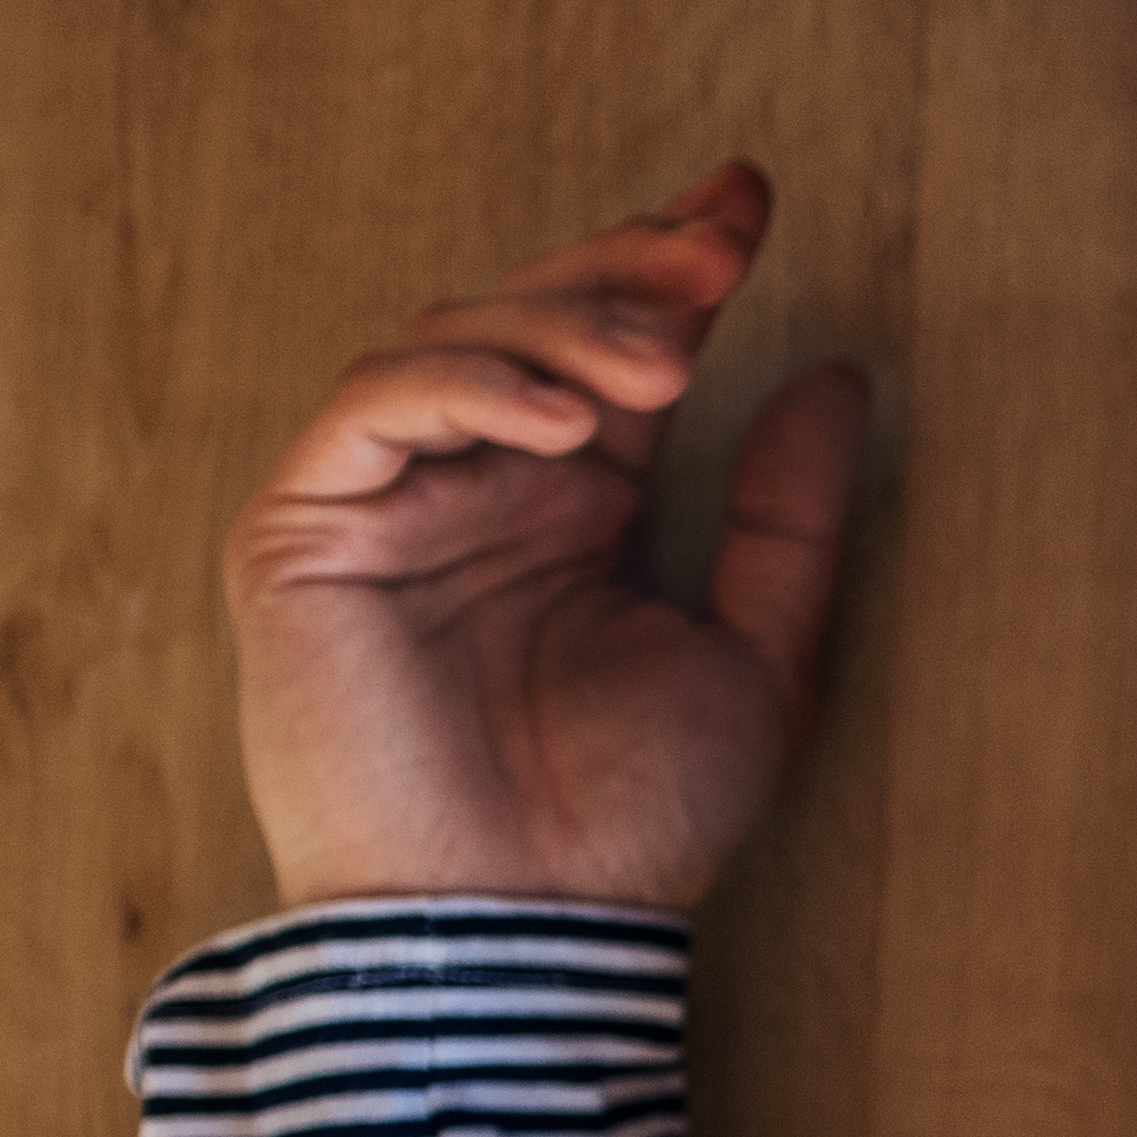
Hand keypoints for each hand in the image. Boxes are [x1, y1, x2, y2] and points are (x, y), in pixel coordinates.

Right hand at [223, 164, 865, 913]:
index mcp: (566, 508)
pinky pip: (373, 409)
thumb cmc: (627, 823)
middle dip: (622, 270)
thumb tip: (834, 375)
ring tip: (664, 359)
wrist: (523, 933)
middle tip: (716, 249)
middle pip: (528, 319)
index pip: (607, 351)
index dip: (667, 264)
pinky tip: (563, 417)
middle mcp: (468, 489)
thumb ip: (787, 522)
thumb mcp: (756, 655)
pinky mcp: (301, 533)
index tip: (748, 203)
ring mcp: (379, 504)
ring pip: (451, 340)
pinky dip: (466, 386)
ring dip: (563, 326)